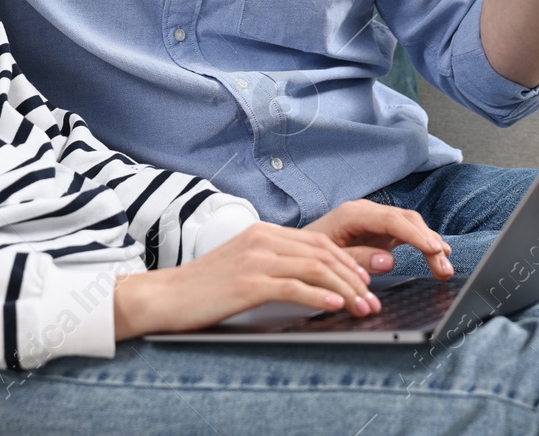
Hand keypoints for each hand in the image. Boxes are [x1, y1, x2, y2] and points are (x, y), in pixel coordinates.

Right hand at [112, 222, 378, 339]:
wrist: (164, 297)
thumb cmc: (203, 289)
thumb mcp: (243, 268)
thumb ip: (274, 266)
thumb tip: (313, 283)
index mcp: (262, 232)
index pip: (318, 240)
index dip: (348, 260)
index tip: (368, 280)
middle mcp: (261, 239)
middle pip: (323, 251)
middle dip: (355, 276)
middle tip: (373, 299)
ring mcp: (254, 259)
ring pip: (315, 268)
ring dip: (345, 289)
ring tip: (363, 307)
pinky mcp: (247, 282)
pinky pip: (294, 286)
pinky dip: (320, 297)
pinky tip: (335, 307)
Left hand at [303, 199, 453, 278]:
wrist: (300, 249)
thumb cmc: (311, 253)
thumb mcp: (329, 258)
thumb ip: (358, 258)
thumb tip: (388, 260)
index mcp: (352, 214)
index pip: (392, 220)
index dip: (415, 235)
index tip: (434, 249)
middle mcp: (367, 211)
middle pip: (406, 220)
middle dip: (429, 242)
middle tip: (444, 265)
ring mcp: (375, 219)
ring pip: (411, 225)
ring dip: (430, 244)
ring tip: (444, 268)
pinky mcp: (380, 230)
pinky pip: (407, 233)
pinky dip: (423, 244)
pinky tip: (438, 256)